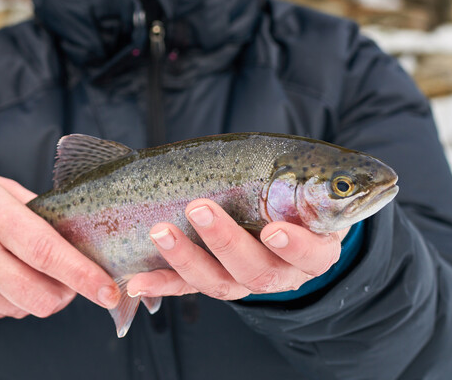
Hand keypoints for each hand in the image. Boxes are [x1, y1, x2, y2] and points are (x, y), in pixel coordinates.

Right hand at [0, 166, 120, 326]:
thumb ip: (33, 212)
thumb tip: (74, 238)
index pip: (44, 252)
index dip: (81, 274)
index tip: (107, 289)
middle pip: (38, 296)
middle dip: (66, 294)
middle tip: (68, 278)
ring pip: (21, 310)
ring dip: (35, 296)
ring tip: (20, 267)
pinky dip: (7, 301)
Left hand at [124, 198, 348, 299]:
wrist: (292, 217)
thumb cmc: (301, 194)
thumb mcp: (313, 188)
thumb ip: (300, 180)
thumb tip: (281, 162)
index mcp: (313, 253)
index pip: (310, 256)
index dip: (294, 247)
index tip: (273, 230)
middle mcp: (281, 275)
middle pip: (257, 271)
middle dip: (225, 241)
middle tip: (199, 209)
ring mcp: (245, 282)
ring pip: (218, 283)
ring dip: (186, 258)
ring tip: (160, 231)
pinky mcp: (214, 282)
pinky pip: (186, 289)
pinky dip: (161, 284)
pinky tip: (137, 281)